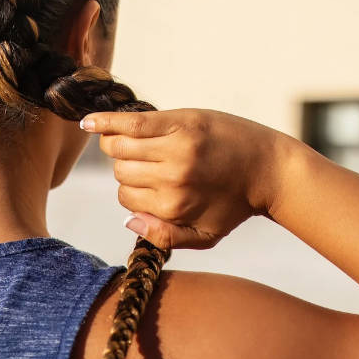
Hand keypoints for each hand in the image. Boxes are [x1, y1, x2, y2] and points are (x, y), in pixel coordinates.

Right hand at [80, 108, 297, 249]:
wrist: (270, 168)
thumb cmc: (235, 204)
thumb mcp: (205, 236)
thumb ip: (164, 237)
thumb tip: (127, 220)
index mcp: (173, 207)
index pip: (126, 198)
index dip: (134, 192)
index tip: (153, 186)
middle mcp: (171, 178)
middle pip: (120, 172)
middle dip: (127, 170)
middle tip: (152, 165)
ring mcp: (175, 148)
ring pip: (119, 148)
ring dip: (119, 146)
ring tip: (134, 145)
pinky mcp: (180, 122)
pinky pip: (130, 122)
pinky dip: (106, 122)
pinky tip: (89, 123)